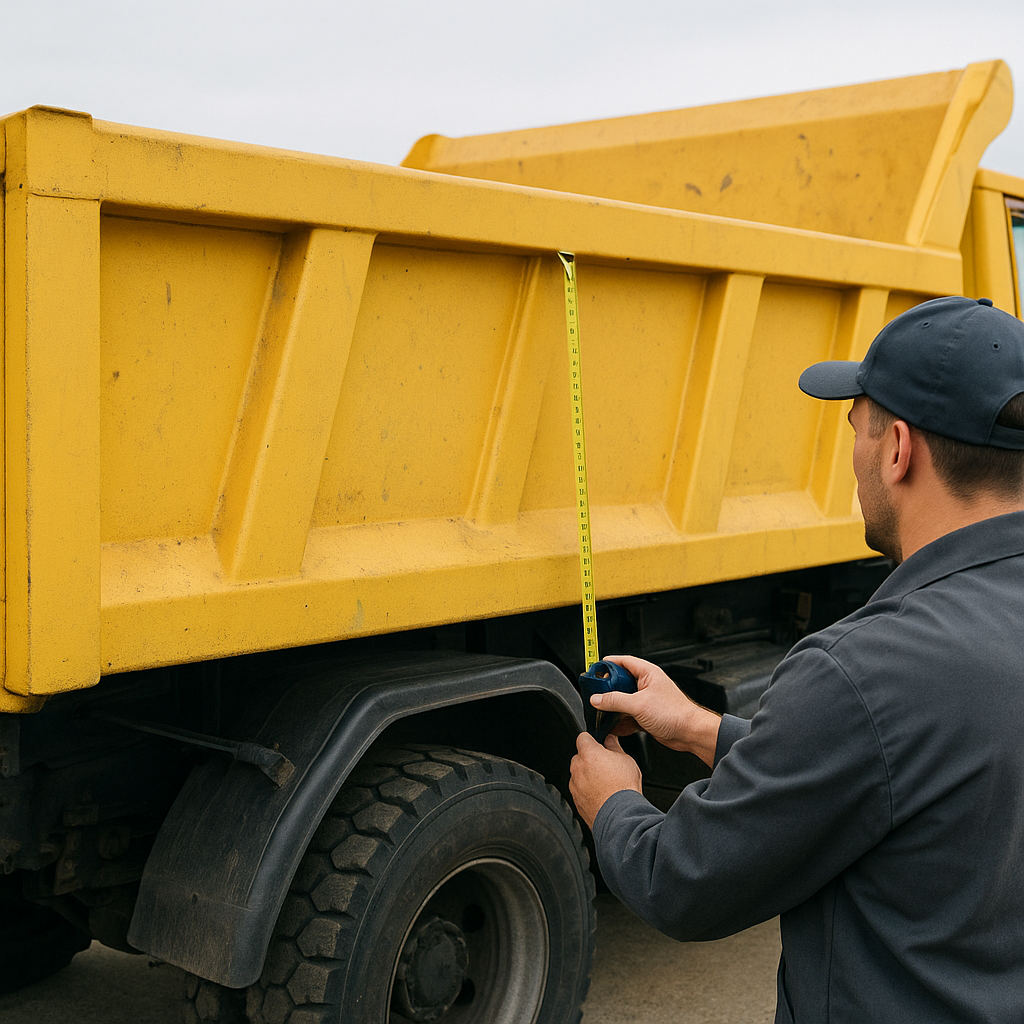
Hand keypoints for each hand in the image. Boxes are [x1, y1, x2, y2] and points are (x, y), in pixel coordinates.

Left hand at [569, 732, 641, 828]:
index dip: (591, 740)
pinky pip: (578, 789)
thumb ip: (614, 746)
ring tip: (604, 783)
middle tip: (605, 766)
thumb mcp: (626, 760)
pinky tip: (600, 794)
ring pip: (578, 774)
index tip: (597, 744)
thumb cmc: (624, 789)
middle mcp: (578, 768)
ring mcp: (575, 785)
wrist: (621, 815)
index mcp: (589, 754)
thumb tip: (610, 739)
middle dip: (589, 759)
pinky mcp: (575, 799)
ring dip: (587, 775)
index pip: (582, 737)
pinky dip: (586, 790)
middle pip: (579, 757)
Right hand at [597, 655, 721, 765]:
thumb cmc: (675, 713)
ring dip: (614, 708)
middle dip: (608, 690)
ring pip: (624, 701)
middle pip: (621, 682)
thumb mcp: (639, 704)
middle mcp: (647, 685)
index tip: (595, 669)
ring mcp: (646, 700)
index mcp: (647, 673)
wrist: (690, 733)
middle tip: (596, 694)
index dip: (608, 664)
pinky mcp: (647, 715)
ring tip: (602, 712)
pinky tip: (614, 727)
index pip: (624, 661)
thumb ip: (615, 701)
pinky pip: (628, 716)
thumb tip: (597, 699)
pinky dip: (621, 722)